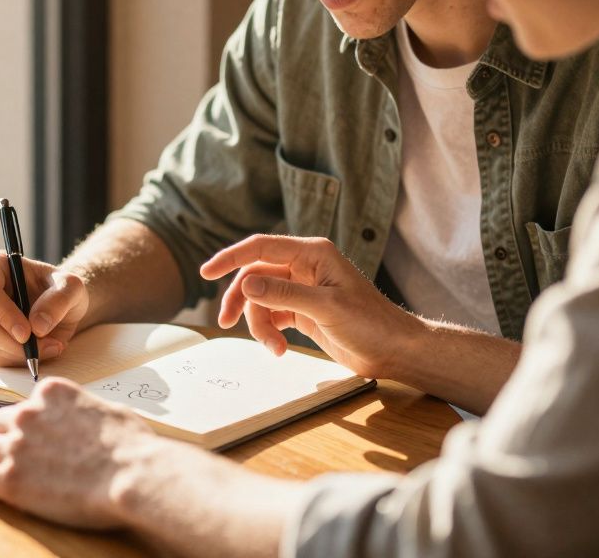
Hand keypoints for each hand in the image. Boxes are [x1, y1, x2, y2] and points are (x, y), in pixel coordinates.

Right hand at [0, 249, 89, 366]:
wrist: (59, 305)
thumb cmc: (61, 288)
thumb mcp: (72, 287)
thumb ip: (59, 300)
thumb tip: (37, 326)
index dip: (3, 314)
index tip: (26, 333)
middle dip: (14, 343)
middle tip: (46, 345)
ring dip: (22, 353)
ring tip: (51, 344)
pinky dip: (20, 359)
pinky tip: (38, 348)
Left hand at [0, 378, 156, 528]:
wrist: (131, 475)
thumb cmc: (131, 446)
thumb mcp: (108, 411)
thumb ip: (84, 410)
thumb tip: (86, 418)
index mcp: (51, 393)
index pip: (26, 404)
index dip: (34, 425)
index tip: (44, 439)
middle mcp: (28, 414)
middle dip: (7, 439)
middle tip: (25, 459)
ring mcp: (16, 445)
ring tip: (13, 476)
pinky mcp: (10, 479)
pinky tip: (6, 491)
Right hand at [199, 235, 423, 378]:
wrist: (393, 351)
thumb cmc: (371, 323)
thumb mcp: (326, 308)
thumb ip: (284, 294)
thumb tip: (246, 284)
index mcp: (312, 253)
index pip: (260, 248)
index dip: (230, 258)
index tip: (205, 272)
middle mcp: (304, 266)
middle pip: (254, 276)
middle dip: (240, 300)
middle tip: (223, 322)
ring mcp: (302, 289)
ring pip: (260, 299)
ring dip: (258, 324)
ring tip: (272, 347)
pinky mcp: (302, 311)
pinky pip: (271, 316)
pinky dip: (268, 332)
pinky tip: (278, 348)